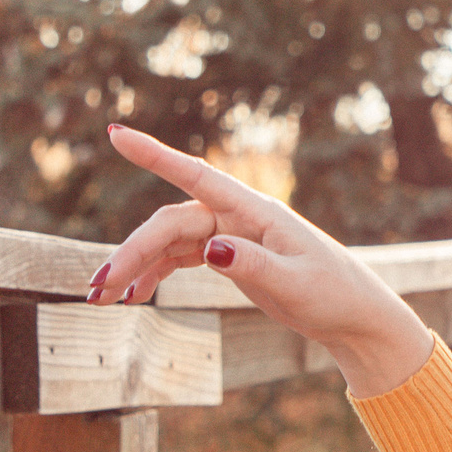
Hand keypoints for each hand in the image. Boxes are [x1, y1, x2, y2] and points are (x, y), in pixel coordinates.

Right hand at [85, 126, 432, 397]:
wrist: (355, 316)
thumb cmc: (333, 295)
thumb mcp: (294, 284)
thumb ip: (253, 264)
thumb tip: (210, 248)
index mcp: (256, 212)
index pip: (196, 176)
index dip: (154, 155)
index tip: (115, 134)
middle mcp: (238, 217)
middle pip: (170, 225)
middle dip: (130, 252)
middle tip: (96, 289)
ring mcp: (232, 236)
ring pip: (169, 243)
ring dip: (135, 266)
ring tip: (103, 300)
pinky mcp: (230, 257)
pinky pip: (181, 258)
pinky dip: (155, 274)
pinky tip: (134, 297)